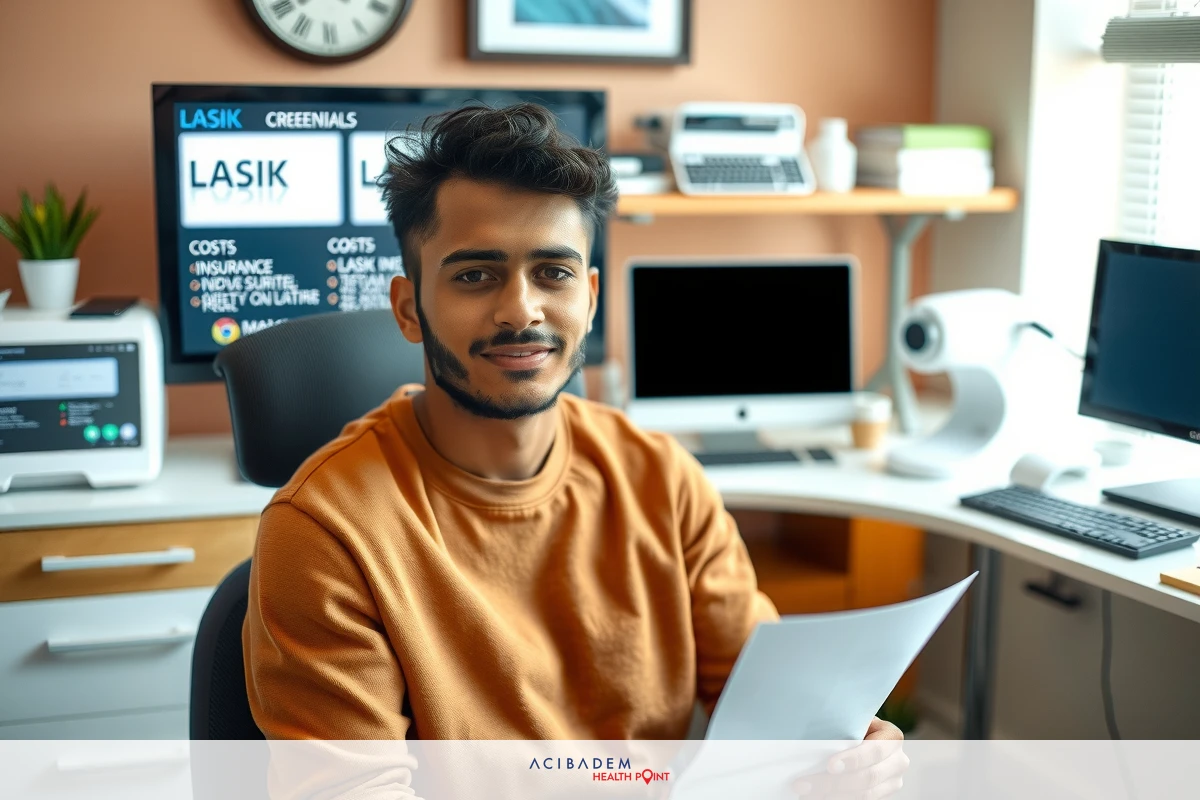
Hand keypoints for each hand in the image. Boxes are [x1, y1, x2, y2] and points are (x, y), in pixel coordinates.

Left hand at [792, 717, 907, 798]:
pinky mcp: (883, 795)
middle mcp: (898, 761)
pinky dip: (836, 799)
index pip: (875, 751)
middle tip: (803, 784)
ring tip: (806, 792)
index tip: (830, 765)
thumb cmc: (853, 725)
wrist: (863, 738)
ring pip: (864, 795)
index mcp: (892, 736)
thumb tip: (812, 730)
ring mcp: (893, 782)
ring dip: (832, 795)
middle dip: (833, 782)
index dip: (853, 760)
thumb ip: (843, 725)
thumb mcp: (853, 719)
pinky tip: (818, 796)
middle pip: (868, 778)